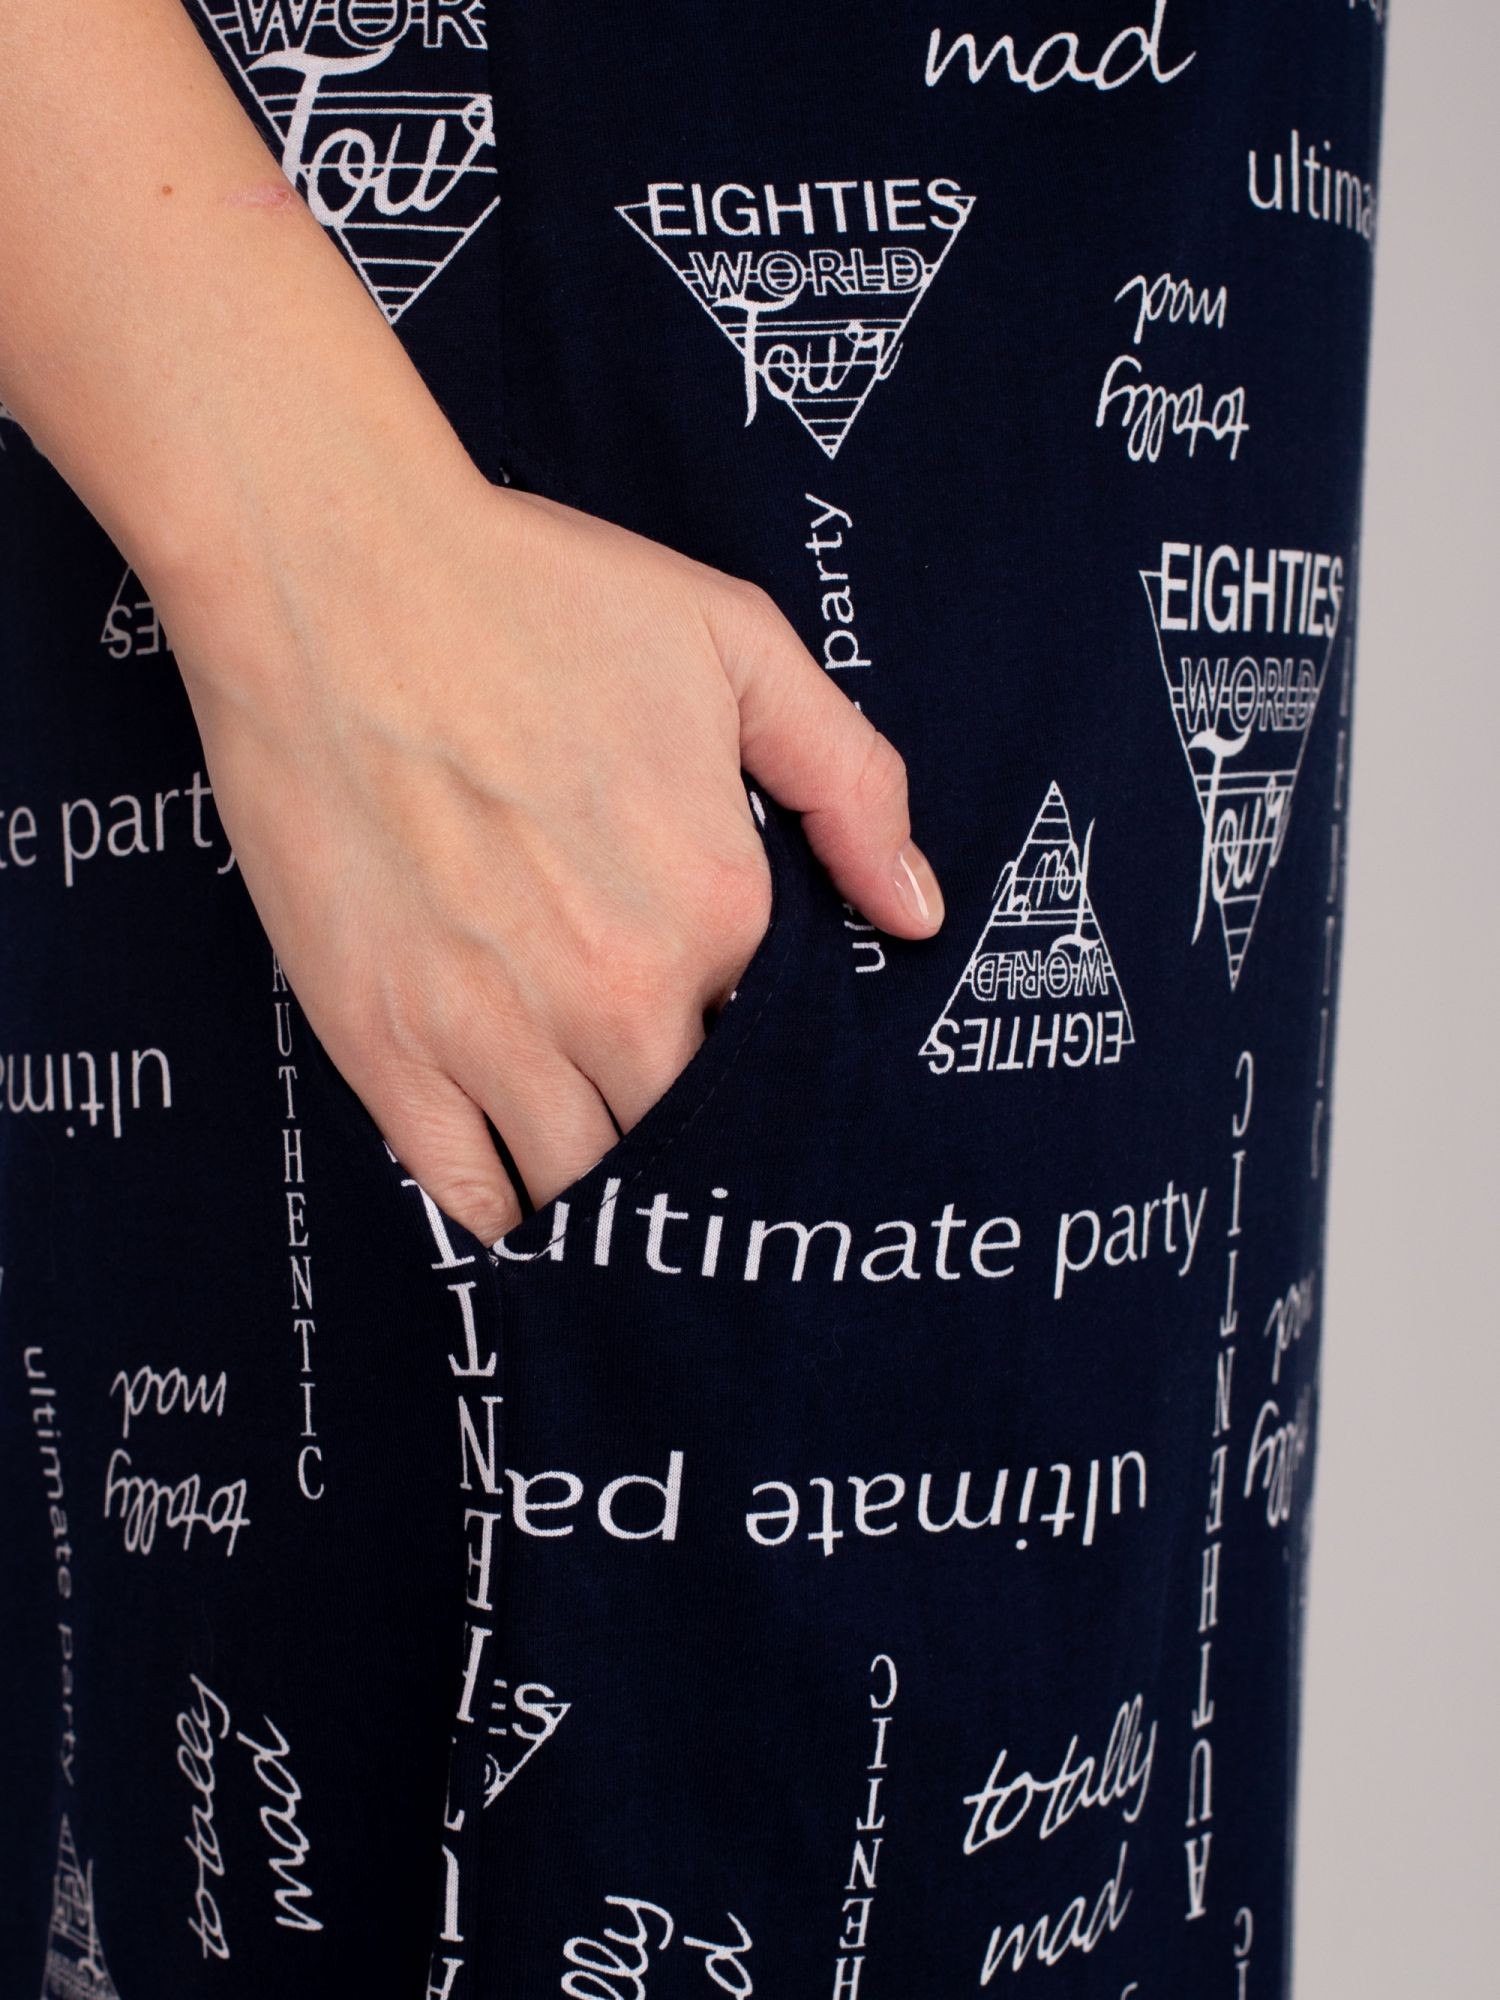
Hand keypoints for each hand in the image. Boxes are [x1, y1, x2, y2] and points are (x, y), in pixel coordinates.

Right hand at [163, 470, 943, 1242]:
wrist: (331, 578)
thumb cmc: (533, 596)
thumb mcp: (737, 645)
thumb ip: (851, 782)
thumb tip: (916, 913)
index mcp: (718, 908)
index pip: (776, 1050)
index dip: (764, 1059)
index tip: (740, 1054)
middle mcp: (618, 994)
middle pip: (691, 1137)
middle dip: (700, 1148)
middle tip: (694, 1149)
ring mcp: (495, 1034)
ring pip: (588, 1185)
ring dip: (613, 1195)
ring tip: (620, 1192)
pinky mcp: (387, 1048)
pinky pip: (472, 1192)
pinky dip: (511, 1215)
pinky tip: (528, 1195)